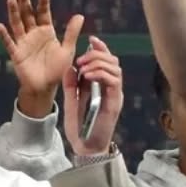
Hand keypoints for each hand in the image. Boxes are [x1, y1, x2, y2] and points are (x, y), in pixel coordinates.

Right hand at [0, 0, 84, 118]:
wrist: (46, 87)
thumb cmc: (57, 70)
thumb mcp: (67, 50)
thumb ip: (71, 33)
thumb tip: (80, 15)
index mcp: (47, 32)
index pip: (44, 14)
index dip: (43, 4)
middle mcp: (33, 34)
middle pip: (27, 15)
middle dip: (25, 2)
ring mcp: (23, 43)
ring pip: (17, 24)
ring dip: (13, 12)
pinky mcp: (16, 53)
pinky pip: (9, 42)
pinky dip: (4, 35)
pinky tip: (0, 26)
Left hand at [65, 37, 123, 159]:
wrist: (85, 146)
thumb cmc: (79, 127)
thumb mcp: (70, 101)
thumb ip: (71, 85)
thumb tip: (71, 67)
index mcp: (101, 86)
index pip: (106, 61)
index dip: (100, 48)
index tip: (90, 39)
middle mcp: (111, 88)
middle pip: (113, 61)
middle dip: (97, 54)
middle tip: (81, 59)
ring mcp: (114, 95)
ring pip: (115, 68)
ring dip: (98, 63)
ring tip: (83, 68)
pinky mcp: (115, 102)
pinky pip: (114, 81)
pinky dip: (101, 73)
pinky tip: (88, 76)